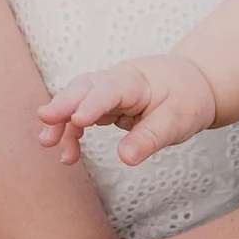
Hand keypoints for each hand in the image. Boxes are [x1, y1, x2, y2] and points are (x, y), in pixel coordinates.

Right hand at [37, 54, 220, 166]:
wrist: (193, 83)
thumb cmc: (187, 98)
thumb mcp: (177, 121)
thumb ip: (150, 139)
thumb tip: (125, 158)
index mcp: (138, 80)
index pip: (112, 89)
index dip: (94, 104)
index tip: (78, 119)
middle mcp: (118, 80)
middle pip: (85, 86)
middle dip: (64, 102)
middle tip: (45, 119)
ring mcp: (108, 90)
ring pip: (78, 99)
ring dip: (61, 119)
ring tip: (48, 143)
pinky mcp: (104, 103)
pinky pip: (82, 114)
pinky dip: (72, 131)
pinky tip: (69, 153)